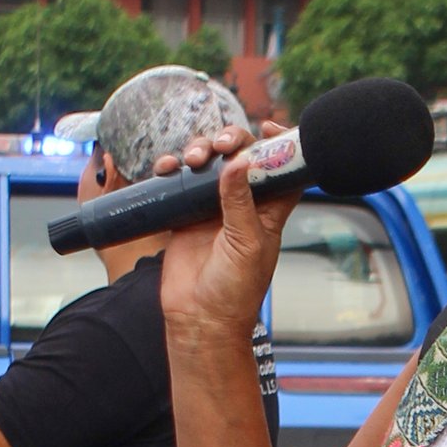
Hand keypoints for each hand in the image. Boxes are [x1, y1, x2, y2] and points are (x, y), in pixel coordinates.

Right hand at [154, 147, 295, 348]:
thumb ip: (240, 202)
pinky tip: (167, 167)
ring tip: (194, 159)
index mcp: (269, 211)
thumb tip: (239, 163)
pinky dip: (172, 167)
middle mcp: (242, 205)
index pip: (280, 168)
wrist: (200, 318)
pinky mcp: (185, 214)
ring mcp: (212, 208)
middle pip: (240, 157)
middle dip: (231, 142)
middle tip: (221, 147)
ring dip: (201, 150)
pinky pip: (178, 181)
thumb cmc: (235, 290)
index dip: (279, 144)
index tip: (269, 128)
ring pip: (209, 164)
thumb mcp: (246, 244)